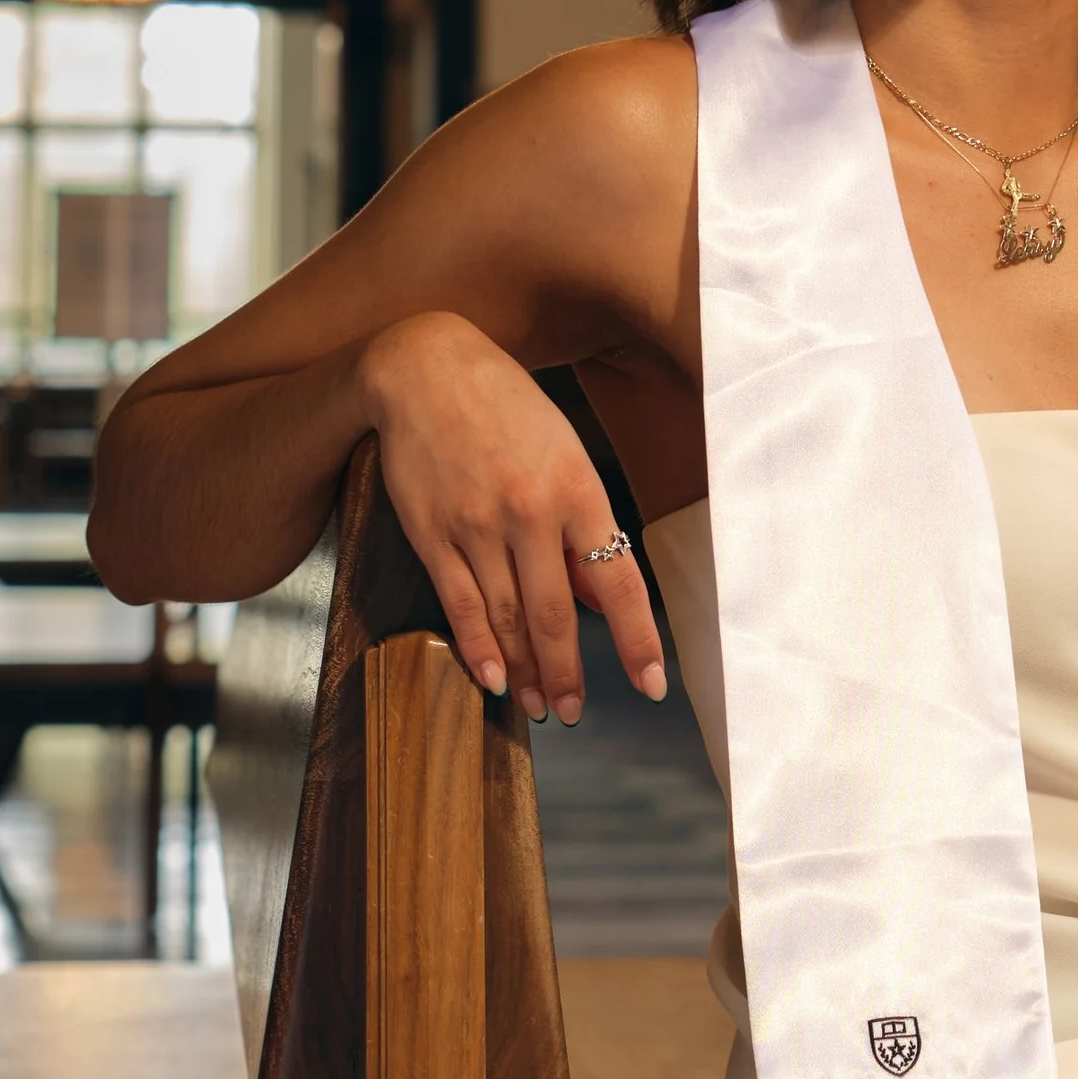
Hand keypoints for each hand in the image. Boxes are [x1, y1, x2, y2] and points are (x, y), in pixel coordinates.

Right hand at [356, 312, 665, 723]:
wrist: (425, 367)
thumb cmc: (506, 409)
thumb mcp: (564, 453)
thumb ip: (582, 527)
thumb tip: (598, 598)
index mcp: (577, 488)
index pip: (618, 582)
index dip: (636, 641)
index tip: (652, 683)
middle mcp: (530, 512)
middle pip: (557, 615)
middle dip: (571, 673)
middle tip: (578, 711)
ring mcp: (478, 525)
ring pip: (508, 618)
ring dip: (529, 672)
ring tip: (542, 707)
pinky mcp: (433, 532)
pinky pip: (460, 603)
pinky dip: (478, 648)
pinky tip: (493, 678)